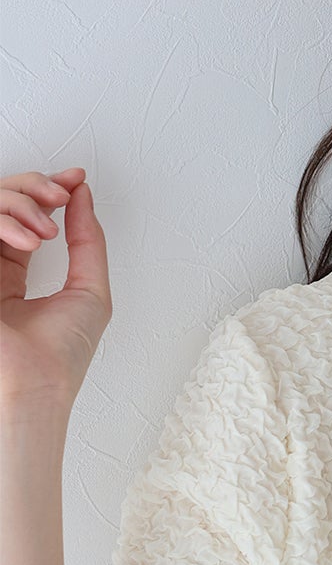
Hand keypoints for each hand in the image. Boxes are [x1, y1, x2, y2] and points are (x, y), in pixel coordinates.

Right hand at [0, 168, 111, 421]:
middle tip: (60, 196)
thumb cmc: (61, 355)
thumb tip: (83, 195)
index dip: (46, 188)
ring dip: (20, 203)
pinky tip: (31, 241)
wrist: (35, 385)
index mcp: (14, 271)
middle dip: (33, 187)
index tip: (75, 179)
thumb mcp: (90, 289)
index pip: (22, 214)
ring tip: (46, 230)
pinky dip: (4, 221)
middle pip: (1, 201)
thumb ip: (87, 240)